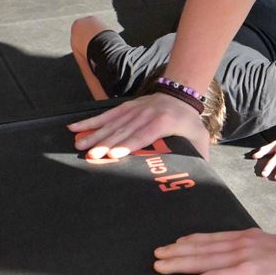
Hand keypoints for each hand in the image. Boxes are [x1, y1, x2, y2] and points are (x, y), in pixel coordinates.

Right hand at [68, 93, 209, 161]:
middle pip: (124, 130)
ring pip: (112, 123)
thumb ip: (199, 156)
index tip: (113, 154)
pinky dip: (90, 121)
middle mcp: (147, 113)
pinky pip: (106, 115)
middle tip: (91, 156)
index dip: (128, 144)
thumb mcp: (199, 138)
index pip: (145, 134)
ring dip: (94, 134)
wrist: (181, 94)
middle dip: (106, 143)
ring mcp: (134, 109)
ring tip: (79, 145)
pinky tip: (75, 127)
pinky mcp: (125, 107)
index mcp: (165, 122)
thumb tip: (199, 180)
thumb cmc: (189, 123)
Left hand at [153, 228, 275, 274]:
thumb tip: (254, 257)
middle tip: (158, 253)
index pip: (214, 238)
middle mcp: (241, 243)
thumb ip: (260, 250)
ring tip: (159, 266)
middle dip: (177, 250)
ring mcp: (241, 257)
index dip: (193, 240)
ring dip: (177, 263)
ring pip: (201, 260)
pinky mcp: (244, 272)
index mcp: (248, 238)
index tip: (177, 242)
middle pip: (201, 247)